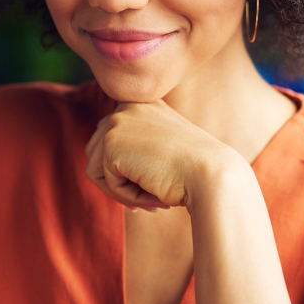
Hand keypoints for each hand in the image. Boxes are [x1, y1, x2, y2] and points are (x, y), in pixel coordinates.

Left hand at [84, 99, 246, 212]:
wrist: (211, 175)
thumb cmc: (193, 170)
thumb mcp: (163, 150)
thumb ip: (133, 150)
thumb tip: (92, 169)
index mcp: (142, 103)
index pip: (112, 139)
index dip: (125, 170)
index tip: (152, 187)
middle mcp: (126, 106)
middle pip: (97, 153)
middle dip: (119, 181)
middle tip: (150, 199)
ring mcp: (116, 122)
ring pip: (96, 169)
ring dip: (121, 191)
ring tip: (152, 198)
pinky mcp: (110, 143)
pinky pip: (104, 181)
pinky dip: (125, 196)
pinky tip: (153, 194)